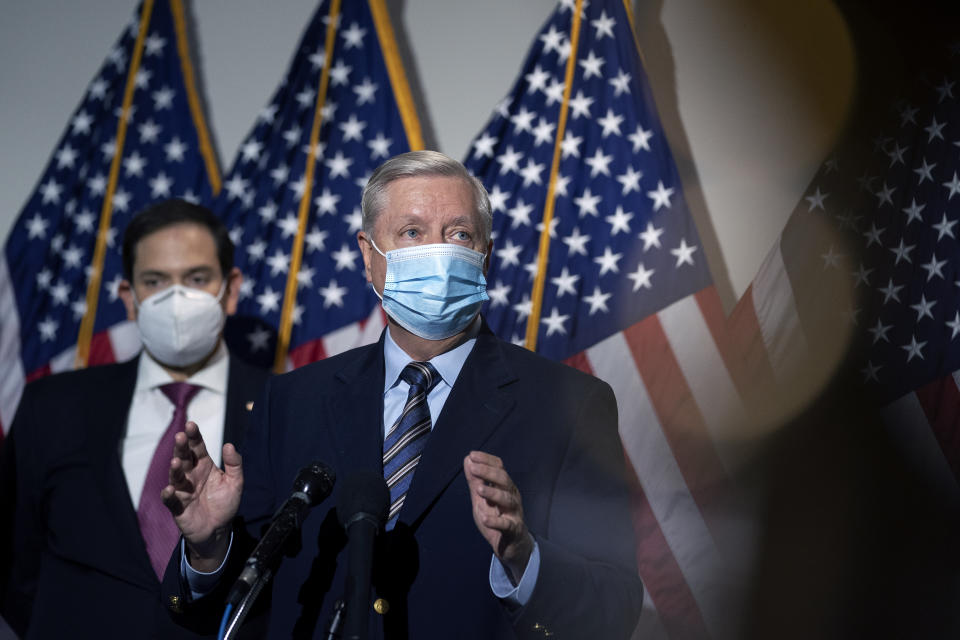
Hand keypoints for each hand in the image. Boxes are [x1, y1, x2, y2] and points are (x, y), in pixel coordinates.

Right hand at [161, 421, 242, 571]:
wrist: (219, 529)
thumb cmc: (225, 503)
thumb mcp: (235, 482)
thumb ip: (234, 464)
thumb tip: (229, 445)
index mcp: (204, 466)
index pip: (197, 447)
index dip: (194, 436)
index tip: (191, 425)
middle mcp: (191, 475)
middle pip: (184, 458)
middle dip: (181, 447)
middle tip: (181, 436)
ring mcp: (182, 490)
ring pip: (175, 476)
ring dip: (174, 468)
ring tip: (176, 461)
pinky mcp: (178, 507)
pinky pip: (170, 500)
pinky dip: (168, 495)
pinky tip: (170, 489)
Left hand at [463, 451, 533, 584]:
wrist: (511, 546)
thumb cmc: (497, 517)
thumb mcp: (482, 499)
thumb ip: (475, 481)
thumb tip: (467, 459)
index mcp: (505, 487)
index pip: (499, 468)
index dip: (487, 460)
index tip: (472, 455)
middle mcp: (512, 497)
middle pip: (504, 480)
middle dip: (488, 472)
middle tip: (473, 467)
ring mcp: (514, 513)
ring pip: (508, 500)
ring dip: (493, 493)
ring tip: (479, 489)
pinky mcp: (513, 530)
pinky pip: (506, 524)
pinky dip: (496, 521)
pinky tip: (485, 518)